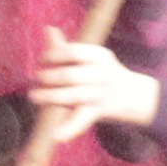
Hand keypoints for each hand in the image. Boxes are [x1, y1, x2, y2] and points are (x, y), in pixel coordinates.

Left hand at [28, 35, 157, 145]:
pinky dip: (69, 129)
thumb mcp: (90, 57)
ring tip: (34, 96)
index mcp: (100, 56)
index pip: (75, 52)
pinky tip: (56, 135)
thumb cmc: (102, 72)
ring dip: (51, 97)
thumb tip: (48, 29)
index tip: (43, 59)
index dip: (55, 55)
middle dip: (51, 77)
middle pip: (72, 75)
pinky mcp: (97, 113)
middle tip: (38, 77)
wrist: (132, 95)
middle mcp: (103, 74)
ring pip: (73, 96)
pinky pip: (82, 121)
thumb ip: (66, 47)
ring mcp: (100, 95)